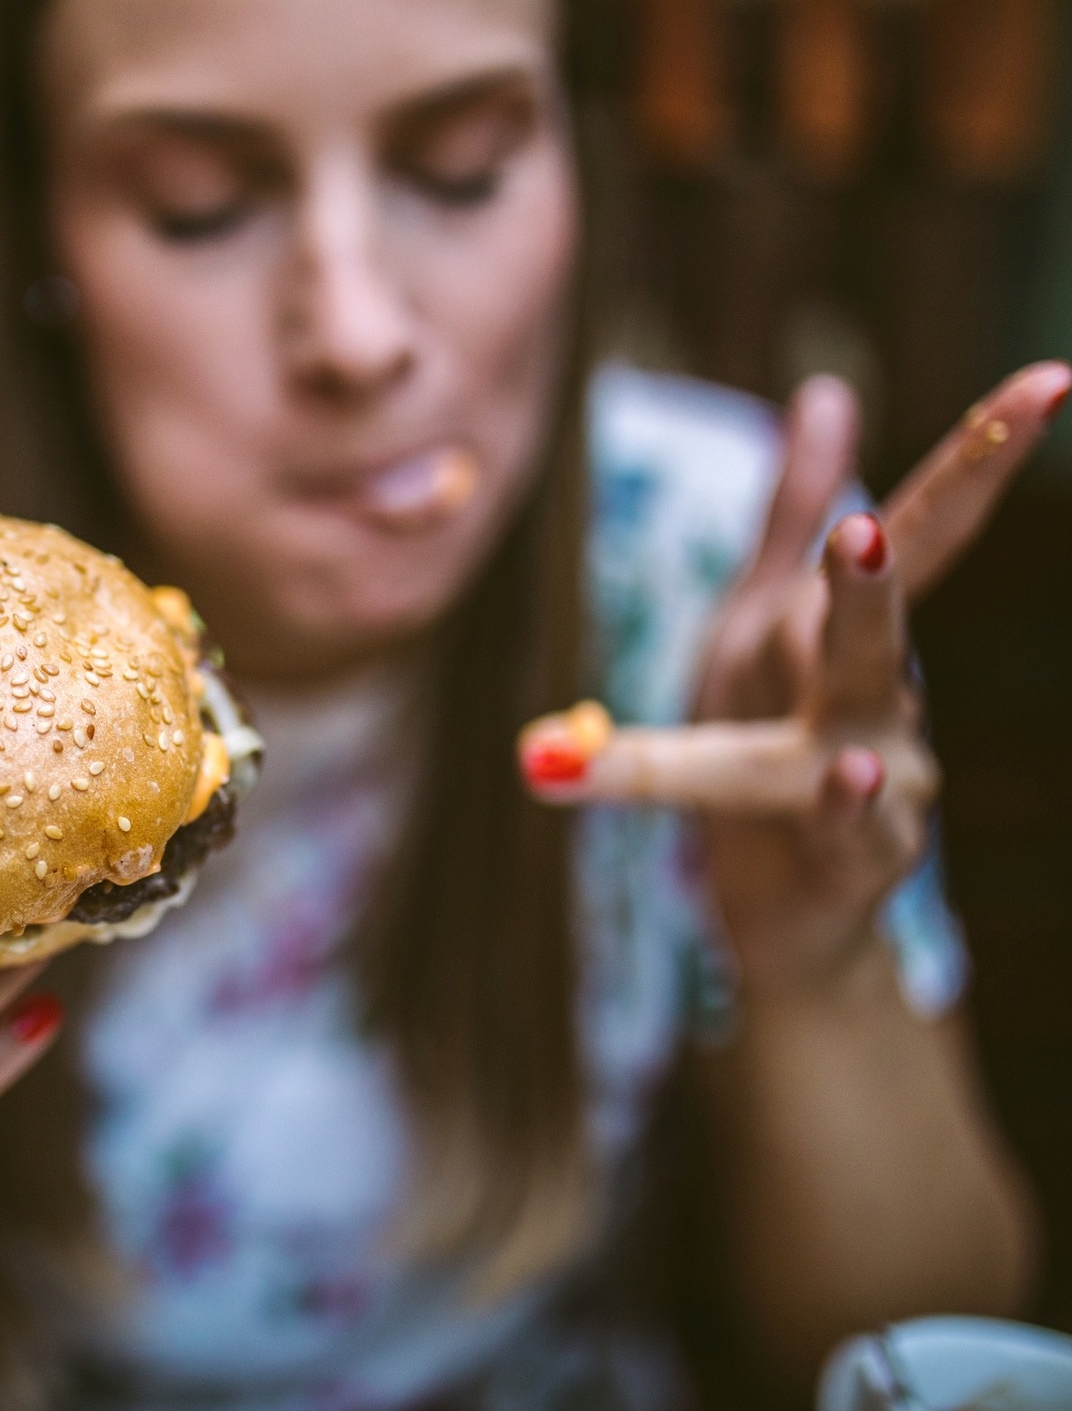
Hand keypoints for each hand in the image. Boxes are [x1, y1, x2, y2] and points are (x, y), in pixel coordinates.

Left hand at [522, 362, 1070, 992]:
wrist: (781, 910)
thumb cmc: (767, 753)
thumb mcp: (759, 626)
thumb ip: (789, 515)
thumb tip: (826, 393)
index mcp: (841, 637)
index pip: (917, 537)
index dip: (978, 460)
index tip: (1051, 381)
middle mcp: (881, 701)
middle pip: (884, 621)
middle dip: (893, 559)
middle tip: (869, 520)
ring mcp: (885, 783)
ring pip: (865, 721)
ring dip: (856, 657)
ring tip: (856, 588)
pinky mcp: (856, 863)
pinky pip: (852, 833)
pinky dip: (848, 807)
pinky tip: (853, 775)